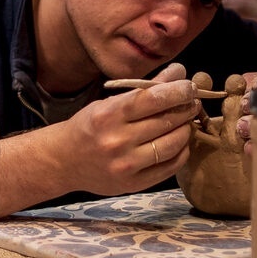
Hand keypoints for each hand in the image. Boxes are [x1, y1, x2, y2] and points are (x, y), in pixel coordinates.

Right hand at [61, 62, 201, 194]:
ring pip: (172, 144)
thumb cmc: (89, 127)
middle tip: (192, 102)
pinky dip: (181, 151)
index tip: (189, 87)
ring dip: (185, 130)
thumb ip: (143, 90)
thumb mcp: (108, 103)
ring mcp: (125, 165)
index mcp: (106, 116)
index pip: (152, 99)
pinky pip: (170, 166)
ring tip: (185, 121)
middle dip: (186, 108)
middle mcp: (115, 141)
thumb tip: (179, 73)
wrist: (64, 161)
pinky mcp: (133, 184)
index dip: (177, 91)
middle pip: (166, 121)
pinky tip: (178, 142)